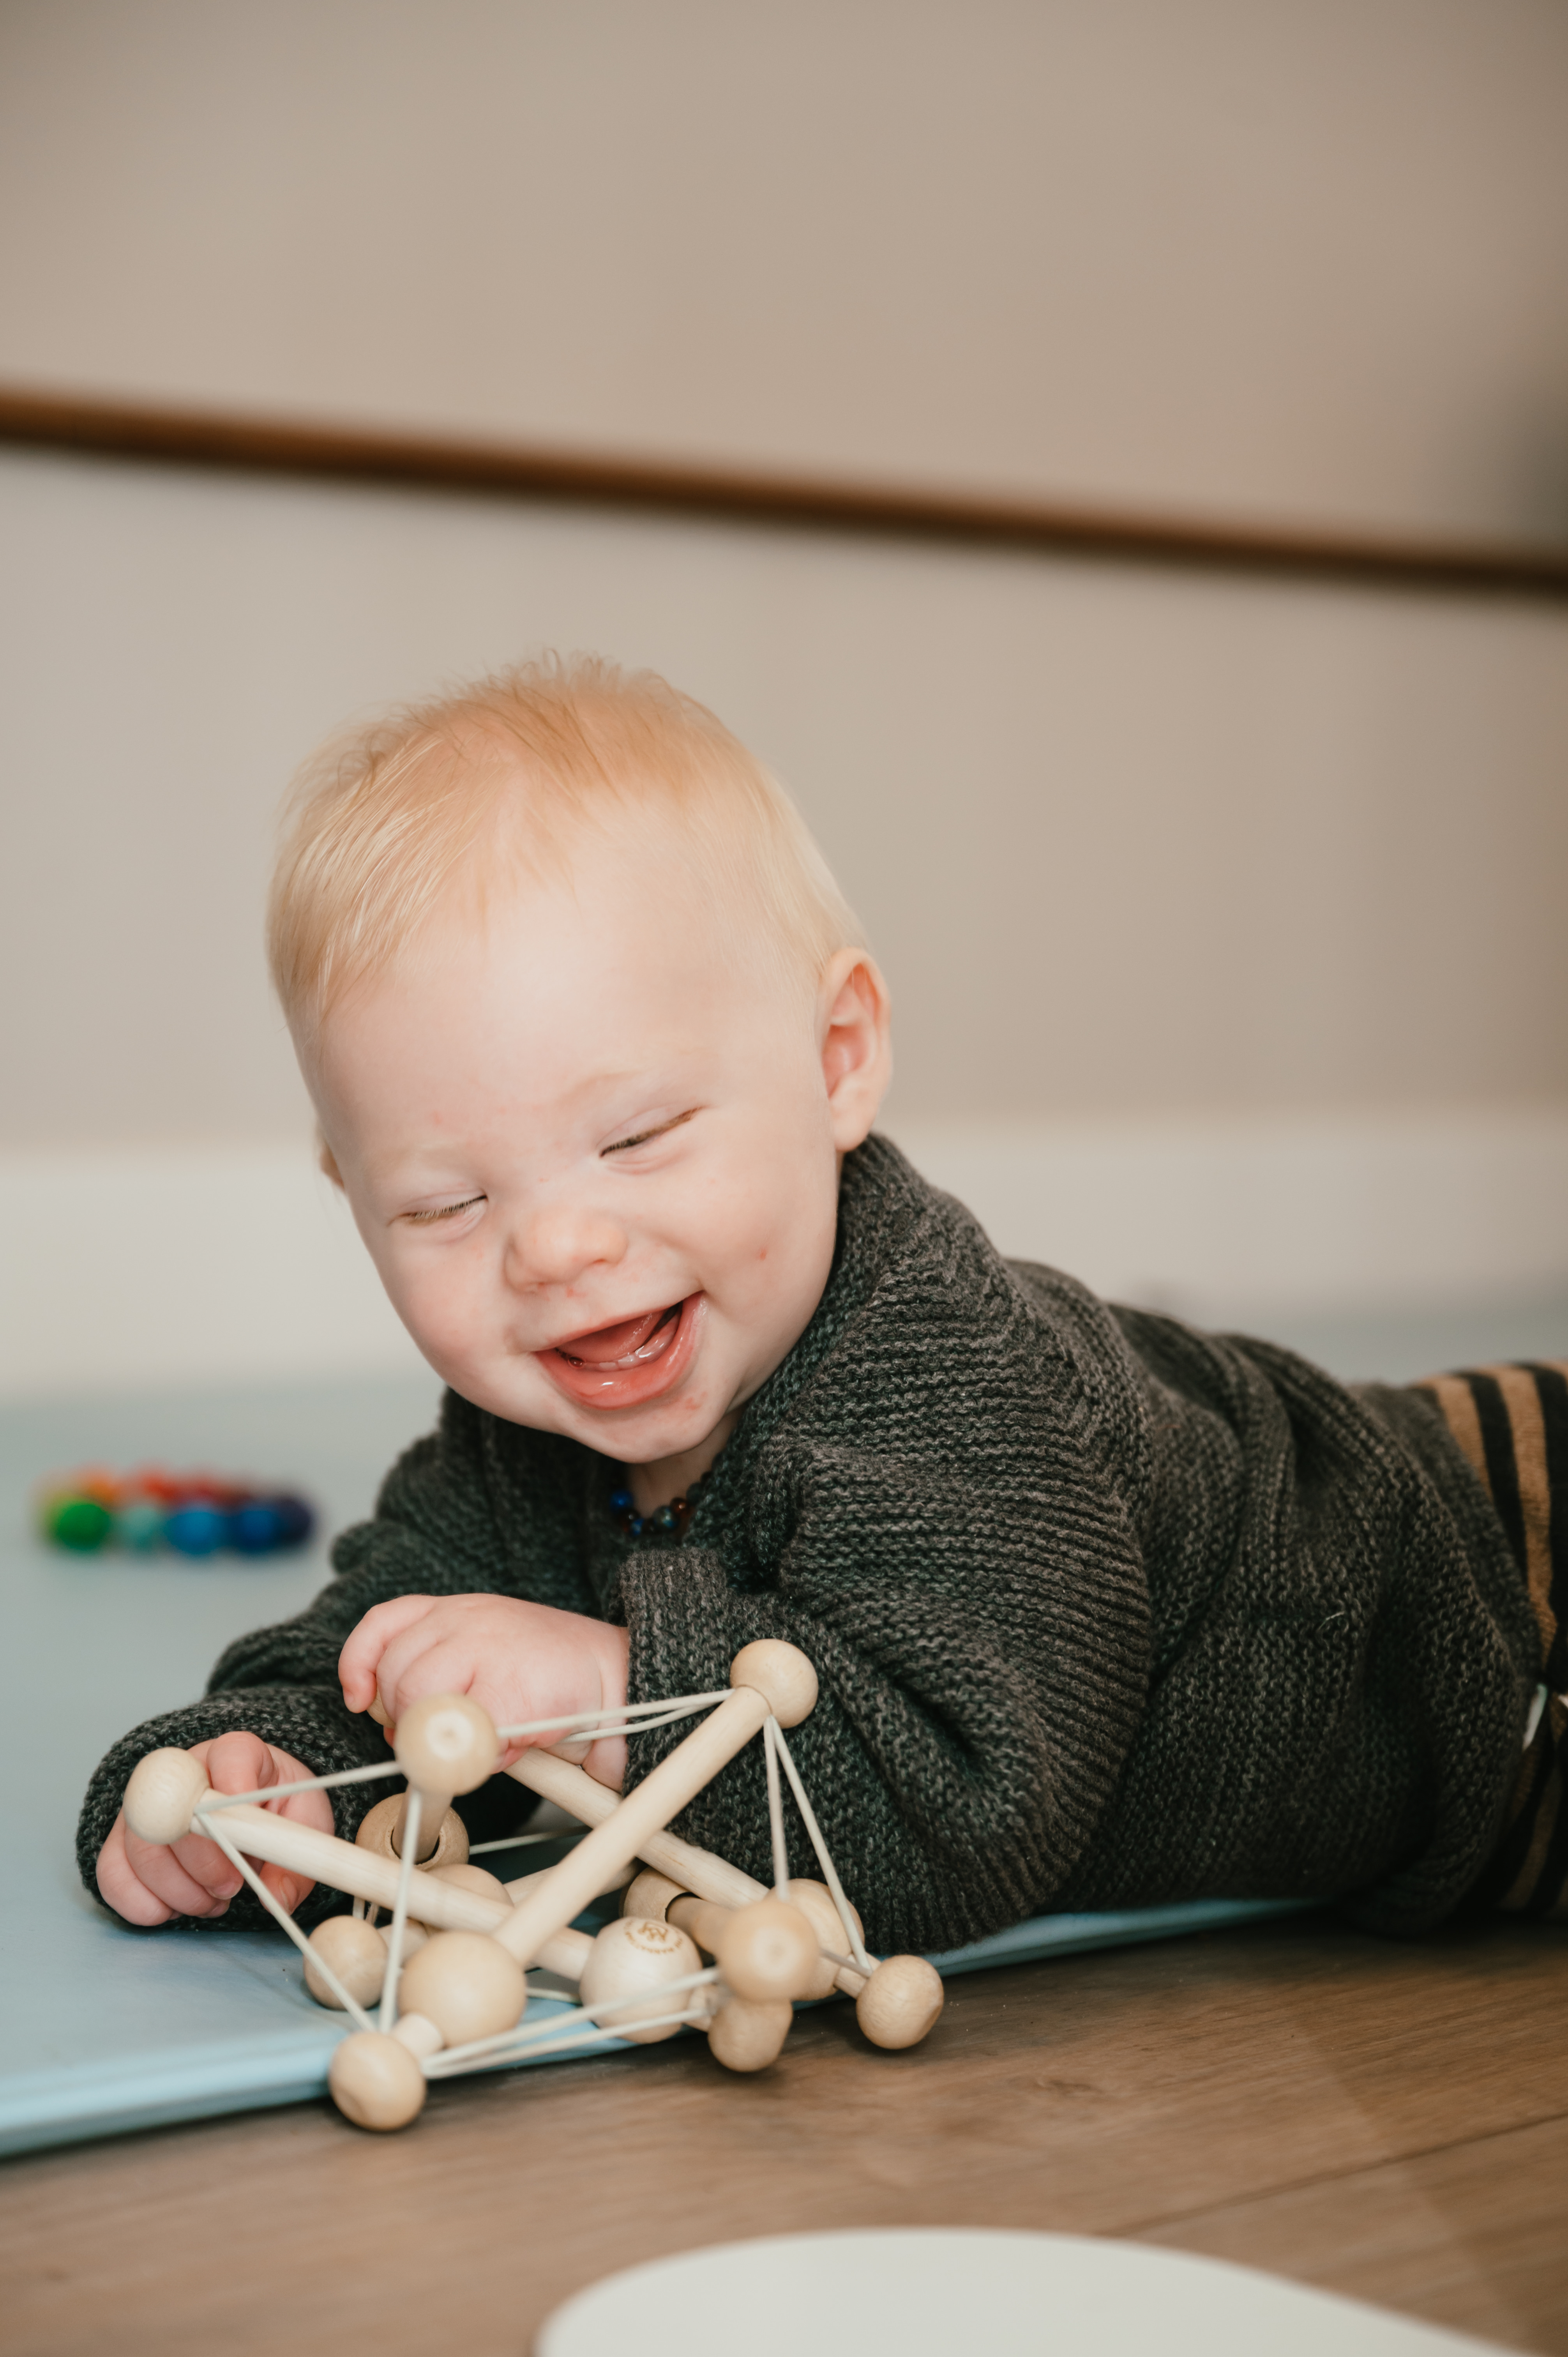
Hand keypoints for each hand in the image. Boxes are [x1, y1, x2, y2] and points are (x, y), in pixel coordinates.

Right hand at [95, 1731, 333, 1926]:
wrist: (245, 1809)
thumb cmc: (275, 1810)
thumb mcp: (303, 1826)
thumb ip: (295, 1859)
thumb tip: (276, 1898)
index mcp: (238, 1754)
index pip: (232, 1753)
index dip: (237, 1783)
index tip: (249, 1822)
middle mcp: (183, 1772)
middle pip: (174, 1809)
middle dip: (204, 1862)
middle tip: (231, 1887)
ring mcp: (147, 1804)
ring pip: (140, 1846)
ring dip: (177, 1889)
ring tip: (211, 1902)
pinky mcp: (123, 1839)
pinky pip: (112, 1872)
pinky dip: (141, 1903)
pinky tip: (173, 1910)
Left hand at [339, 1594, 632, 1788]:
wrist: (620, 1673)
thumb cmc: (548, 1673)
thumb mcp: (485, 1653)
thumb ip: (437, 1675)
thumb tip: (397, 1727)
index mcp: (457, 1610)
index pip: (384, 1623)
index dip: (359, 1664)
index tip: (359, 1700)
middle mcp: (466, 1619)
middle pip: (395, 1672)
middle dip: (407, 1716)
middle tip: (445, 1734)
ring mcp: (487, 1649)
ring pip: (419, 1700)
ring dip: (441, 1735)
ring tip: (483, 1738)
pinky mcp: (508, 1689)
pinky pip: (462, 1732)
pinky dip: (480, 1752)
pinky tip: (509, 1746)